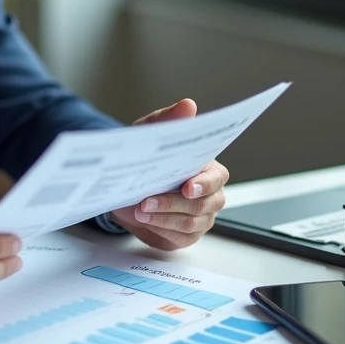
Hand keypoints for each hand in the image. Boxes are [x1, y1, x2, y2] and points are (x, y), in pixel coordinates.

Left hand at [109, 99, 229, 251]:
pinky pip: (178, 238)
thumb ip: (169, 120)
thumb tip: (188, 105)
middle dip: (173, 203)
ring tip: (139, 209)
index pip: (216, 178)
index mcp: (209, 168)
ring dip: (162, 217)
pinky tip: (143, 220)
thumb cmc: (146, 155)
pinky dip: (159, 229)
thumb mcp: (151, 133)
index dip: (204, 184)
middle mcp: (210, 195)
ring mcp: (200, 217)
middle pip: (202, 206)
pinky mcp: (185, 235)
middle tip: (147, 200)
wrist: (128, 182)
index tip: (186, 186)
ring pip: (189, 224)